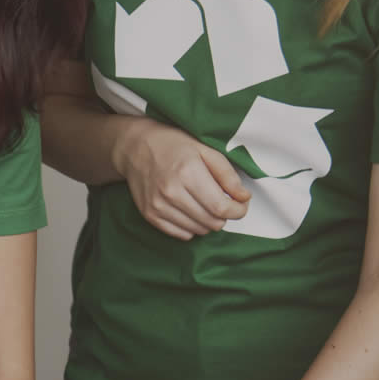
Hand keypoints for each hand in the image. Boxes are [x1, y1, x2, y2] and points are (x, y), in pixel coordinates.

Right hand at [115, 119, 250, 239]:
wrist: (135, 147)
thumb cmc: (173, 145)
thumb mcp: (206, 151)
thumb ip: (227, 175)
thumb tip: (243, 197)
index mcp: (188, 173)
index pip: (221, 207)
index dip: (238, 211)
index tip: (241, 205)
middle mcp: (171, 193)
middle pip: (211, 222)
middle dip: (225, 216)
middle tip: (224, 203)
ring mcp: (158, 206)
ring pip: (198, 230)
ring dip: (208, 221)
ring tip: (206, 205)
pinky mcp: (149, 214)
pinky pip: (180, 234)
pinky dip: (192, 227)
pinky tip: (192, 212)